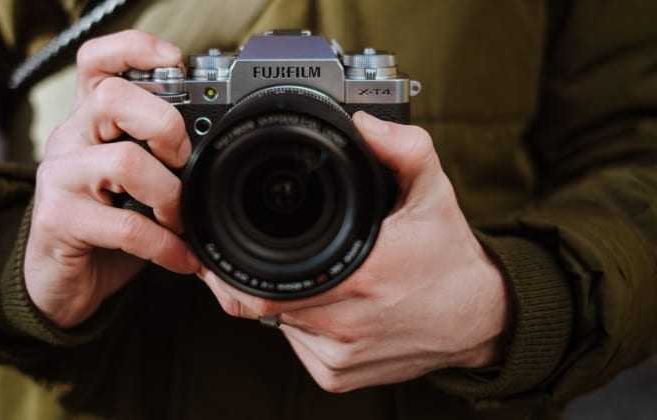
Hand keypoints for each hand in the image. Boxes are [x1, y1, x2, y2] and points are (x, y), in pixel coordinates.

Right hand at [25, 30, 199, 326]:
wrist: (60, 281)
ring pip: (122, 160)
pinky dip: (165, 245)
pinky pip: (126, 226)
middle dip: (164, 124)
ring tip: (180, 218)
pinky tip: (181, 257)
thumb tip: (220, 152)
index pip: (97, 62)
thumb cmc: (105, 227)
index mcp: (91, 121)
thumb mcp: (135, 184)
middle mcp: (70, 138)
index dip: (134, 49)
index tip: (176, 62)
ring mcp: (60, 177)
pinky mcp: (59, 219)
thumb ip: (163, 160)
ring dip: (168, 194)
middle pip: (112, 97)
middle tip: (182, 159)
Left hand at [198, 111, 509, 391]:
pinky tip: (326, 303)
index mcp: (364, 275)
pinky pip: (296, 346)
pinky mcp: (338, 376)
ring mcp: (340, 356)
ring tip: (315, 274)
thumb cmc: (449, 258)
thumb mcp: (433, 193)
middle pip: (265, 304)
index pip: (268, 283)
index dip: (236, 266)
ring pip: (278, 324)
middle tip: (269, 250)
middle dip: (259, 274)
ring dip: (284, 298)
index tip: (227, 247)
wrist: (480, 319)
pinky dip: (299, 324)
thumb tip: (363, 122)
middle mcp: (348, 323)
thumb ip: (403, 149)